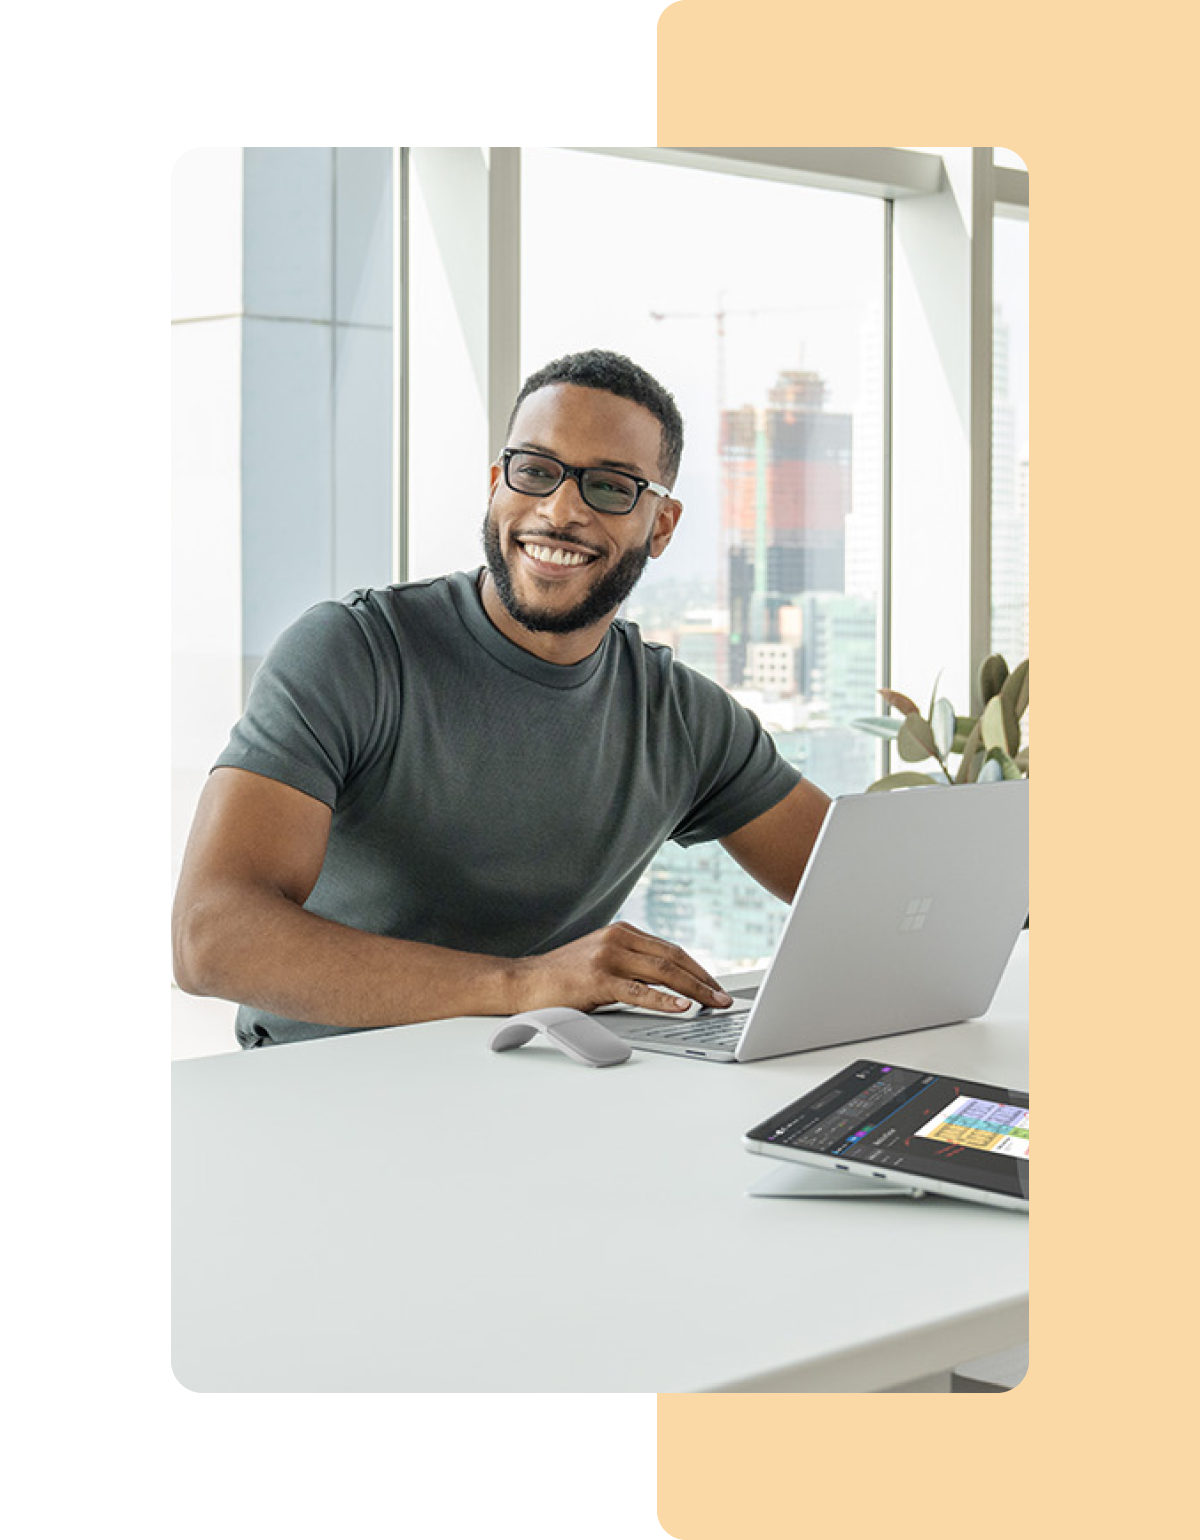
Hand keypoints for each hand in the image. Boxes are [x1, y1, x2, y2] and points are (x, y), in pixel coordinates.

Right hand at [514, 922, 733, 1014]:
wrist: (524, 982)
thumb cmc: (563, 978)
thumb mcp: (602, 960)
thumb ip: (631, 963)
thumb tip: (671, 983)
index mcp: (622, 932)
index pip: (671, 949)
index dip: (698, 968)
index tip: (716, 985)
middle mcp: (617, 939)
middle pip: (673, 958)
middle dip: (703, 980)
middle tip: (724, 998)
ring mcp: (607, 957)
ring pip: (663, 972)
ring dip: (694, 989)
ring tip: (714, 1004)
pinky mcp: (597, 979)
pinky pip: (639, 991)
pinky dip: (665, 1000)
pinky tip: (683, 1007)